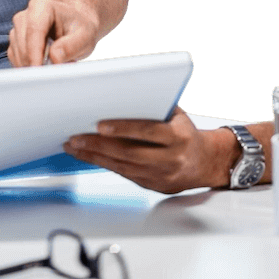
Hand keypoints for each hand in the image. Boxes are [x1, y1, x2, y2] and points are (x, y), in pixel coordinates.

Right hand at [8, 0, 101, 65]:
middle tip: (55, 74)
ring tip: (56, 64)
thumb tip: (54, 59)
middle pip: (23, 45)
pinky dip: (29, 68)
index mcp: (41, 6)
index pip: (34, 30)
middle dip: (36, 63)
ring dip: (34, 66)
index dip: (35, 52)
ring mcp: (17, 30)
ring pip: (18, 55)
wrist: (73, 26)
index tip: (38, 70)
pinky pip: (16, 60)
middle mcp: (24, 16)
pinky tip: (45, 65)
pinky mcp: (14, 43)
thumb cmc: (79, 28)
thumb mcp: (86, 35)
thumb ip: (71, 46)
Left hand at [62, 109, 227, 193]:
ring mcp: (160, 175)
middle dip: (99, 145)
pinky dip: (101, 163)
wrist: (205, 163)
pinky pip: (121, 174)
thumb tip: (118, 93)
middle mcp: (170, 159)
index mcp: (179, 137)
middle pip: (129, 153)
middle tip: (75, 137)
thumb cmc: (185, 132)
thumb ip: (153, 107)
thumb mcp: (177, 116)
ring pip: (122, 166)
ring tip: (73, 146)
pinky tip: (86, 156)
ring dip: (94, 156)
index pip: (148, 131)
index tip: (100, 124)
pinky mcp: (150, 185)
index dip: (124, 128)